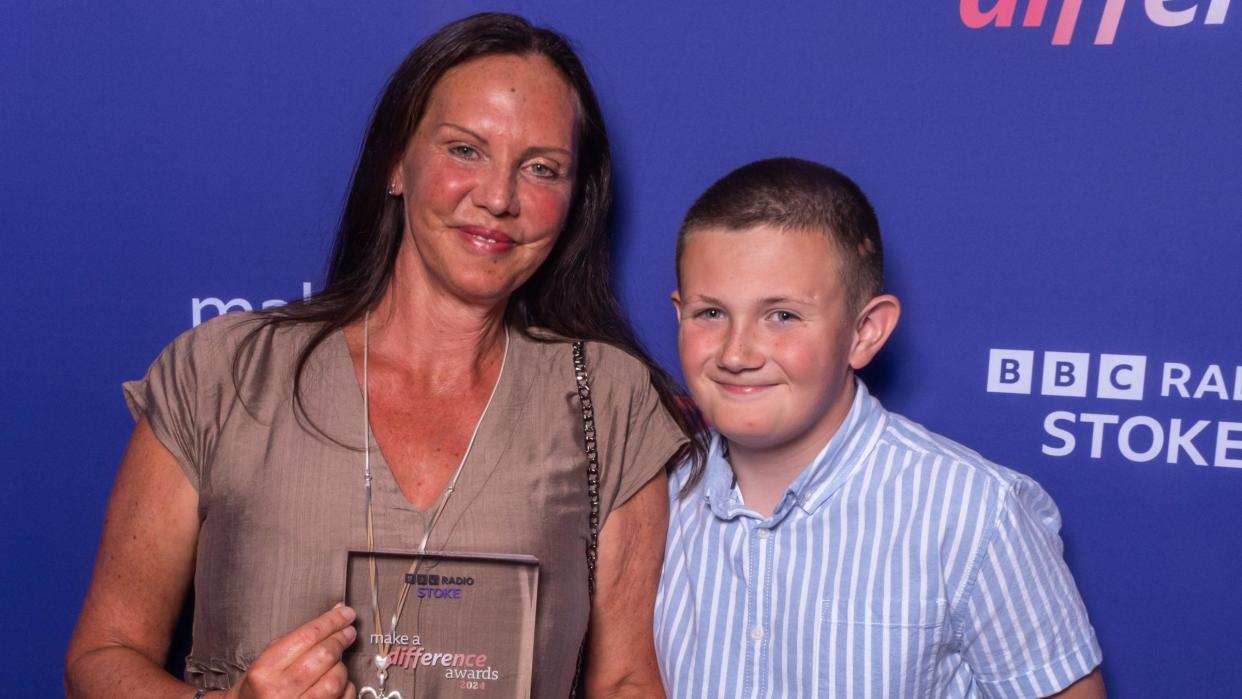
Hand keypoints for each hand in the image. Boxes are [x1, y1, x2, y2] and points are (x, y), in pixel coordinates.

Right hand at [223, 604, 358, 698]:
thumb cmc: (257, 691)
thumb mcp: (264, 663)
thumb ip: (294, 641)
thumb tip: (332, 617)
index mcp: (265, 671)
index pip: (307, 636)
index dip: (331, 621)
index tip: (345, 613)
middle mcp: (280, 691)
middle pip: (324, 655)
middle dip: (340, 639)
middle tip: (348, 632)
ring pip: (336, 679)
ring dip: (341, 667)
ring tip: (337, 662)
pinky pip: (343, 698)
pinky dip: (346, 687)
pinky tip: (339, 683)